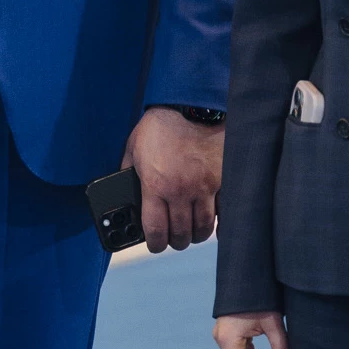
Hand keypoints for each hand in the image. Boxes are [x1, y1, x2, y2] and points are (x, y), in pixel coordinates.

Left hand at [123, 107, 223, 251]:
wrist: (192, 104)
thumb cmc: (160, 124)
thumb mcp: (134, 147)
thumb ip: (128, 172)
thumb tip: (124, 191)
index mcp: (155, 185)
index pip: (154, 230)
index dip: (154, 244)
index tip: (154, 244)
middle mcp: (181, 191)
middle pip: (180, 234)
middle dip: (175, 241)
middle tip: (173, 239)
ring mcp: (205, 187)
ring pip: (203, 228)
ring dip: (196, 235)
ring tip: (192, 233)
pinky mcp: (224, 180)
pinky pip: (224, 212)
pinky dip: (219, 223)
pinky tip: (215, 226)